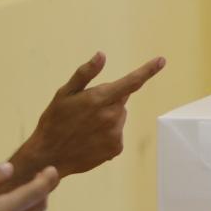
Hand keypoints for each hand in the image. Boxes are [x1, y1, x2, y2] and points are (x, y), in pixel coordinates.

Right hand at [25, 52, 165, 176]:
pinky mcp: (116, 148)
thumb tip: (102, 54)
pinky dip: (107, 133)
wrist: (49, 156)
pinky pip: (117, 133)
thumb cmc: (54, 121)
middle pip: (122, 99)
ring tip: (85, 126)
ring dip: (108, 117)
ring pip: (120, 116)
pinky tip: (90, 138)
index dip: (147, 70)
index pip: (130, 82)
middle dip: (109, 100)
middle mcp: (111, 116)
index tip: (162, 60)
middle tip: (86, 110)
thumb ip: (85, 73)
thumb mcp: (64, 93)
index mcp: (99, 99)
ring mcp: (115, 134)